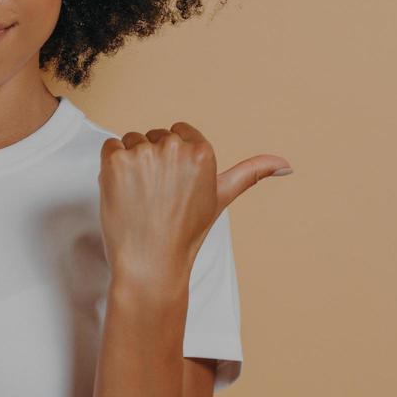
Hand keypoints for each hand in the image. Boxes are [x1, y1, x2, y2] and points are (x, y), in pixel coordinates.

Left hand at [98, 120, 290, 295]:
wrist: (150, 263)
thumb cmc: (185, 233)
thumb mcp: (221, 198)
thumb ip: (252, 173)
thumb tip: (288, 165)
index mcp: (202, 151)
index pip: (179, 132)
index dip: (172, 159)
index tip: (173, 185)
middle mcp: (175, 147)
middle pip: (154, 136)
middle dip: (152, 160)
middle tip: (156, 196)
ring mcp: (143, 152)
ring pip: (131, 141)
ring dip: (130, 164)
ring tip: (140, 196)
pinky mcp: (115, 160)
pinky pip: (109, 147)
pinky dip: (110, 167)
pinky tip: (122, 192)